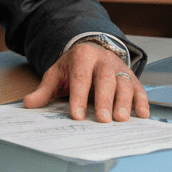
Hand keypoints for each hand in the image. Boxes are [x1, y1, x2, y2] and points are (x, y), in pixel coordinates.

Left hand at [22, 41, 149, 122]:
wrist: (92, 51)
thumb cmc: (73, 67)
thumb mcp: (57, 74)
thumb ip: (44, 90)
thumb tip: (29, 104)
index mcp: (83, 56)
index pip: (80, 77)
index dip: (78, 97)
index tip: (77, 115)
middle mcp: (104, 60)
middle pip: (105, 79)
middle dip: (104, 100)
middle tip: (103, 119)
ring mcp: (119, 68)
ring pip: (124, 83)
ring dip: (124, 102)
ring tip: (120, 119)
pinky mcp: (132, 77)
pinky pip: (139, 89)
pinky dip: (142, 102)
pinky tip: (142, 115)